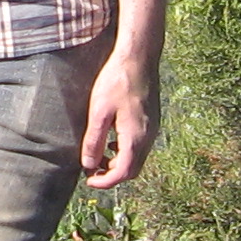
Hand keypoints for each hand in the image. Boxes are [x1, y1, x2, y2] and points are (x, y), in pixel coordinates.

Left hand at [80, 44, 158, 187]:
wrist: (139, 58)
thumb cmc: (116, 81)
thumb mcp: (99, 111)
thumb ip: (94, 140)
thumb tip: (88, 164)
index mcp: (135, 138)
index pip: (123, 173)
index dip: (105, 182)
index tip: (88, 180)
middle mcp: (148, 137)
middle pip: (132, 170)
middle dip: (111, 174)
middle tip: (91, 169)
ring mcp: (153, 129)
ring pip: (137, 158)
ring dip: (118, 163)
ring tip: (97, 156)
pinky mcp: (152, 121)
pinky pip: (140, 146)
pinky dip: (125, 151)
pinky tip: (111, 140)